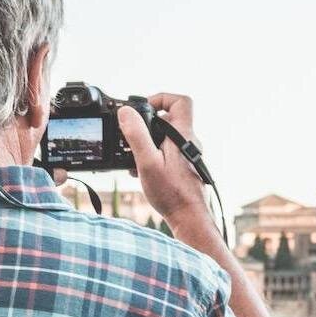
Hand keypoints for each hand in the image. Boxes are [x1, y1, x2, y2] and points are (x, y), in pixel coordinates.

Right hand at [119, 93, 212, 231]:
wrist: (189, 218)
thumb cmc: (172, 194)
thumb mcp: (148, 162)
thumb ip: (137, 135)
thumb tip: (126, 112)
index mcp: (183, 135)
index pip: (181, 101)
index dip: (162, 98)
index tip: (145, 109)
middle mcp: (189, 142)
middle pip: (169, 119)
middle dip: (147, 125)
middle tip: (132, 137)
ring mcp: (188, 156)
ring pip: (165, 138)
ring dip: (148, 144)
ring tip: (134, 158)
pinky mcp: (184, 168)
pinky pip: (167, 154)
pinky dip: (153, 157)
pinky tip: (141, 171)